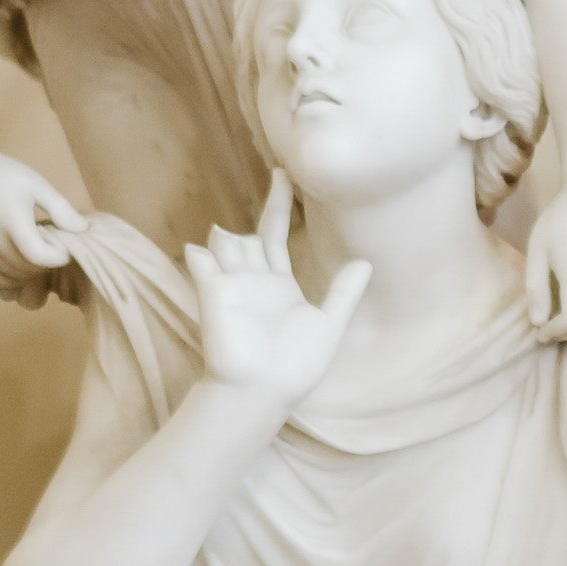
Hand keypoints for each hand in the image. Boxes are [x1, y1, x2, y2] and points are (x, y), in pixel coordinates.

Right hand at [0, 149, 87, 303]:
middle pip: (33, 272)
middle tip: (57, 241)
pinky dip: (17, 283)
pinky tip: (24, 263)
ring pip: (18, 281)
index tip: (66, 240)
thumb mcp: (33, 183)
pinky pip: (0, 285)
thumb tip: (83, 230)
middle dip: (51, 261)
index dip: (61, 254)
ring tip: (40, 247)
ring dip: (36, 272)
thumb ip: (60, 208)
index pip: (43, 258)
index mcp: (13, 227)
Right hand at [185, 172, 370, 411]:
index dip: (279, 203)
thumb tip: (365, 263)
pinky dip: (201, 254)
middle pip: (252, 235)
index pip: (275, 232)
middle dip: (262, 214)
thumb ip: (343, 293)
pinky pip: (203, 265)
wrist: (265, 392)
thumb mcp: (329, 324)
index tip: (284, 173)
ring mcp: (231, 286)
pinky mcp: (214, 296)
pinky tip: (204, 249)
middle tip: (281, 179)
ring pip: (228, 244)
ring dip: (230, 236)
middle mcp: (253, 280)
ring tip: (233, 240)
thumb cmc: (296, 366)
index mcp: (280, 284)